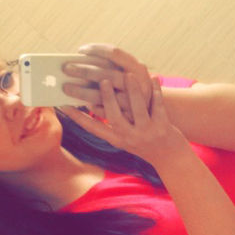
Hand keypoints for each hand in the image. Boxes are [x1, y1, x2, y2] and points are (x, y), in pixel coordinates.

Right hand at [59, 73, 185, 163]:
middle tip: (102, 81)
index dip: (78, 117)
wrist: (171, 159)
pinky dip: (157, 92)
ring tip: (128, 75)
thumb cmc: (145, 144)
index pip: (93, 129)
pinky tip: (154, 78)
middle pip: (115, 117)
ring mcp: (147, 132)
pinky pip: (158, 106)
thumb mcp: (125, 139)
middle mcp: (130, 138)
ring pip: (138, 109)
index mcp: (117, 140)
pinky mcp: (163, 127)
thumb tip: (91, 102)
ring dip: (133, 91)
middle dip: (108, 98)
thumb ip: (110, 124)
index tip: (63, 104)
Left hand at [60, 44, 152, 122]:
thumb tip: (79, 63)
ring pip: (103, 96)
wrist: (154, 112)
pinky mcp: (128, 117)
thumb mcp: (129, 73)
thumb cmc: (133, 87)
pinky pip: (104, 112)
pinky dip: (91, 108)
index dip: (96, 50)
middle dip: (84, 70)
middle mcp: (138, 82)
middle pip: (107, 74)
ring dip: (82, 92)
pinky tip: (78, 106)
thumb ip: (110, 67)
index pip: (114, 53)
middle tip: (66, 68)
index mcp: (137, 66)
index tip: (80, 50)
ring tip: (66, 88)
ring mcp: (134, 101)